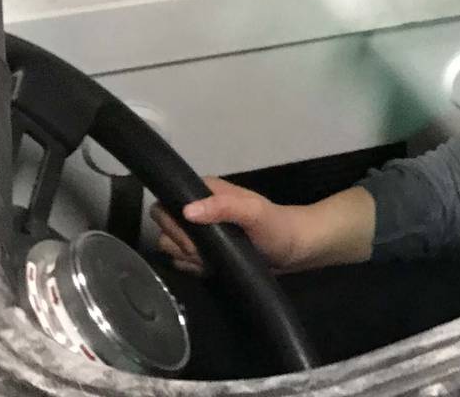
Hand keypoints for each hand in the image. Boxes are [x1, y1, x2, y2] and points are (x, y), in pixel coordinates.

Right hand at [150, 177, 302, 274]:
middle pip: (164, 229)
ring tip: (212, 261)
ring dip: (188, 259)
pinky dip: (193, 268)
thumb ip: (224, 207)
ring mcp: (200, 232)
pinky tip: (212, 269)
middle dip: (181, 246)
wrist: (295, 250)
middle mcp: (198, 209)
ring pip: (171, 247)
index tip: (193, 240)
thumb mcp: (255, 213)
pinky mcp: (205, 252)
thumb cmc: (276, 226)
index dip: (172, 225)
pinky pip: (182, 261)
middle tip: (206, 254)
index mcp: (205, 191)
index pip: (165, 204)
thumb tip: (187, 211)